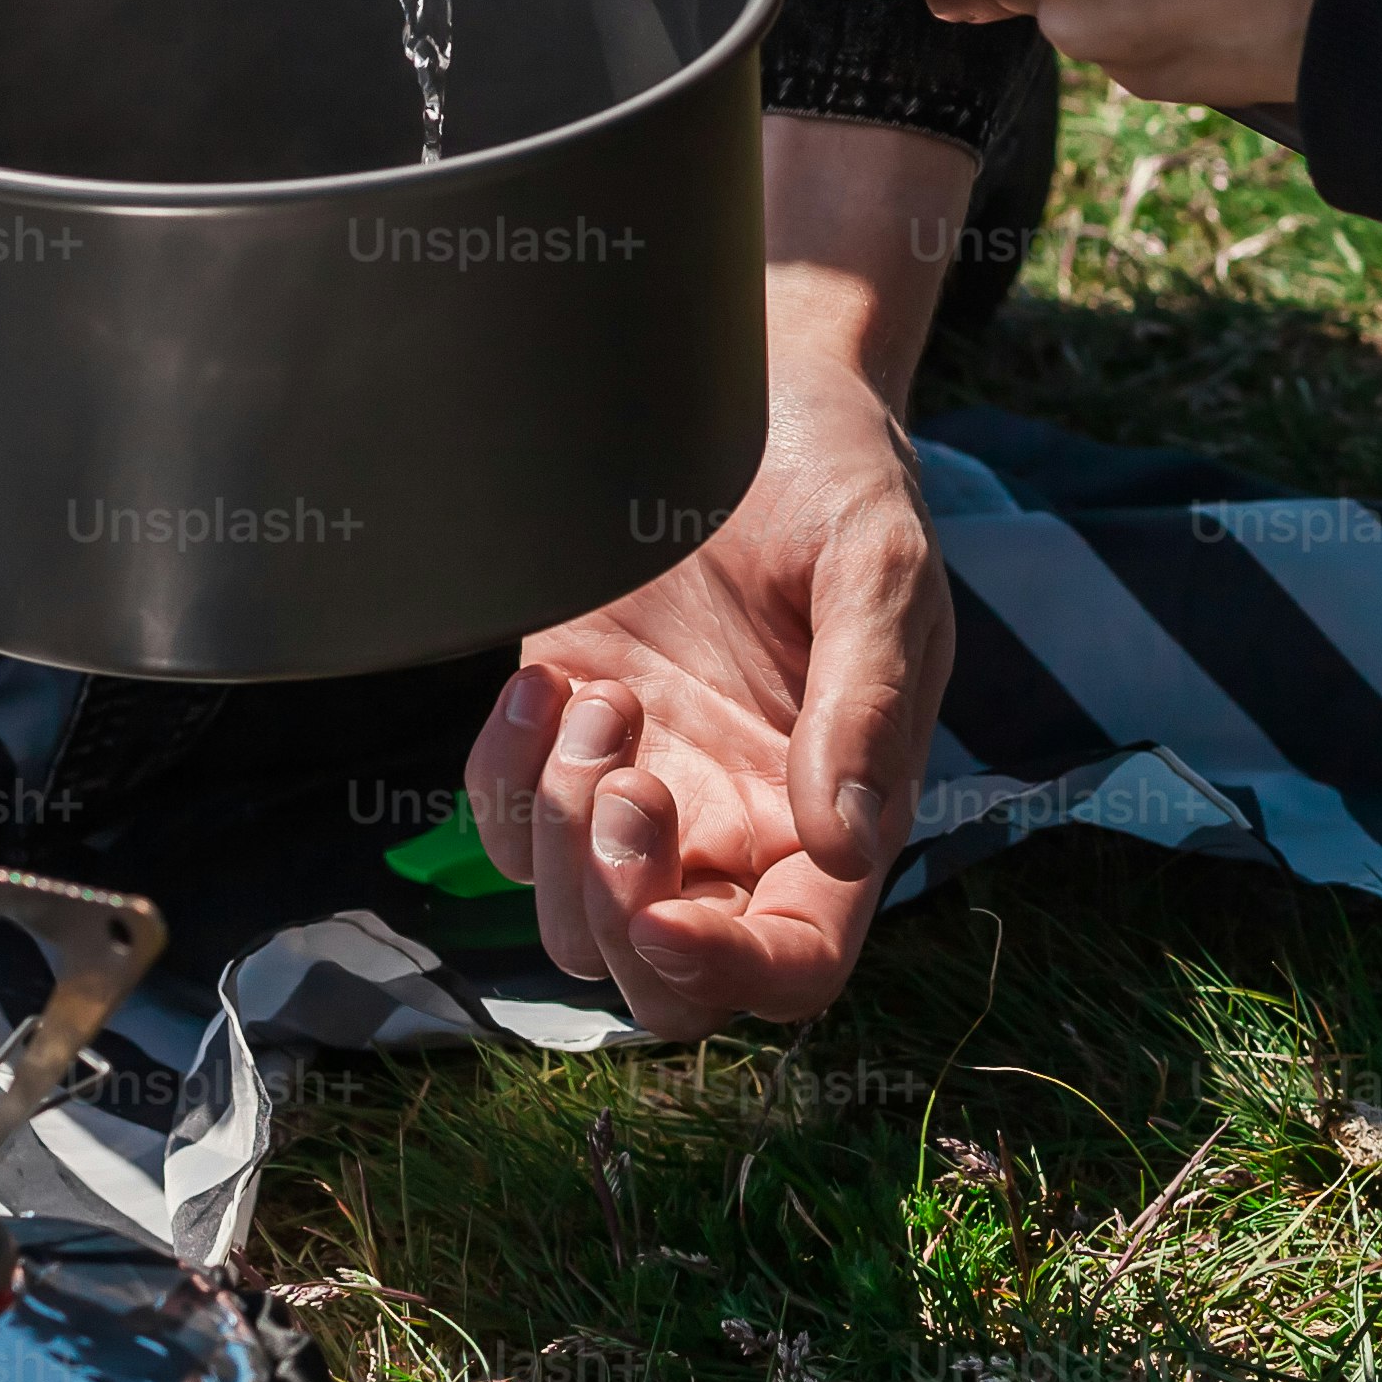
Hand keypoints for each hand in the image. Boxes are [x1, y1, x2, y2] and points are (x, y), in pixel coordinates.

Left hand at [466, 123, 968, 1035]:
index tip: (663, 912)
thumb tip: (843, 842)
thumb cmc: (838, 478)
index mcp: (837, 817)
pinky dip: (500, 777)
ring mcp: (644, 791)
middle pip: (666, 990)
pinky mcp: (560, 738)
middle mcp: (738, 830)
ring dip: (560, 837)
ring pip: (568, 924)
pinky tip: (544, 681)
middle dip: (619, 919)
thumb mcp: (881, 566)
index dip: (727, 972)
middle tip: (625, 785)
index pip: (793, 967)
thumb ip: (871, 702)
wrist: (746, 392)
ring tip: (603, 697)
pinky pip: (501, 828)